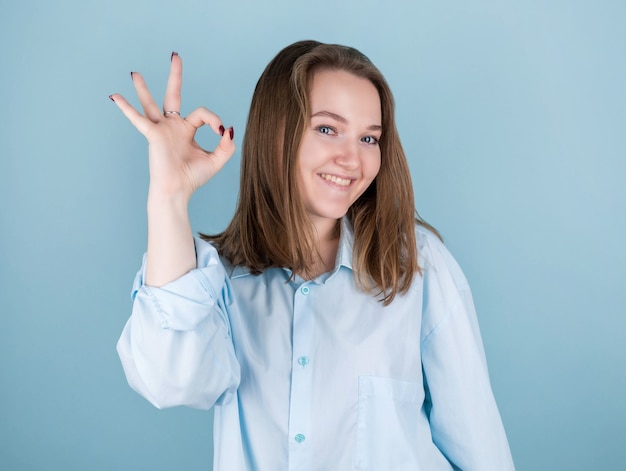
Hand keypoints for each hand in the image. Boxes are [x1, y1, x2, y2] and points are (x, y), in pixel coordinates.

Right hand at [110, 52, 235, 199]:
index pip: (202, 114)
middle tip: (175, 56)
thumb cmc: (193, 178)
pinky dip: (126, 108)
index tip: (220, 133)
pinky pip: (138, 119)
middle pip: (173, 95)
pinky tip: (115, 96)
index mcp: (187, 130)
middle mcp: (172, 126)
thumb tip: (229, 128)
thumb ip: (226, 145)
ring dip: (143, 89)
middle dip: (175, 76)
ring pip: (151, 103)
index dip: (214, 120)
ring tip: (135, 73)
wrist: (178, 190)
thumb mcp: (217, 160)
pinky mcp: (153, 135)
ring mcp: (161, 129)